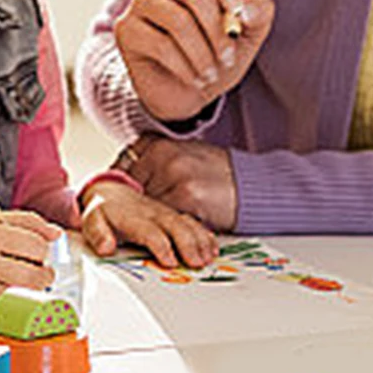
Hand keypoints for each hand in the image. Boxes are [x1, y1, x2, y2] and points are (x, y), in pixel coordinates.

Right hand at [0, 211, 57, 312]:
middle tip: (41, 270)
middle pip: (34, 275)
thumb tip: (56, 234)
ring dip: (27, 287)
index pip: (37, 247)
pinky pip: (2, 304)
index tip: (39, 251)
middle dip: (43, 274)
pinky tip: (1, 286)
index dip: (43, 250)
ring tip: (20, 276)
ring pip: (20, 292)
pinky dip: (7, 297)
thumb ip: (26, 223)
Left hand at [80, 181, 218, 267]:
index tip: (170, 262)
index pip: (149, 231)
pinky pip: (192, 222)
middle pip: (174, 226)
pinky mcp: (173, 215)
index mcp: (132, 217)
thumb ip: (98, 235)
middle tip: (197, 263)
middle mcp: (153, 213)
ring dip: (199, 241)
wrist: (111, 191)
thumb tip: (105, 248)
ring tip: (208, 258)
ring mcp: (165, 213)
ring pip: (187, 224)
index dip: (161, 246)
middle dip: (188, 244)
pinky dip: (204, 235)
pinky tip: (212, 248)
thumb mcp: (92, 221)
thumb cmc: (103, 212)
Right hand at [113, 0, 274, 124]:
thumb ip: (258, 15)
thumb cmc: (218, 55)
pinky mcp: (126, 29)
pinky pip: (161, 45)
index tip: (236, 11)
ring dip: (203, 54)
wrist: (187, 93)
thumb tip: (246, 9)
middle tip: (228, 58)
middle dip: (217, 31)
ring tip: (212, 74)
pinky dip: (186, 67)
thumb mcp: (248, 36)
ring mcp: (140, 1)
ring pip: (178, 21)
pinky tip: (195, 80)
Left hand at [124, 138, 238, 231]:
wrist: (252, 185)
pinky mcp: (186, 196)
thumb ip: (154, 166)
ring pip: (143, 205)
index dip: (120, 188)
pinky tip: (173, 229)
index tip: (122, 199)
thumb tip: (127, 183)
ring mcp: (173, 174)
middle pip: (128, 188)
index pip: (122, 167)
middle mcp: (164, 154)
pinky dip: (163, 227)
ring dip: (146, 219)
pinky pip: (162, 218)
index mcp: (159, 142)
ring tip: (157, 226)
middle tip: (137, 218)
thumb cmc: (219, 174)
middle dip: (131, 206)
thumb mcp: (183, 157)